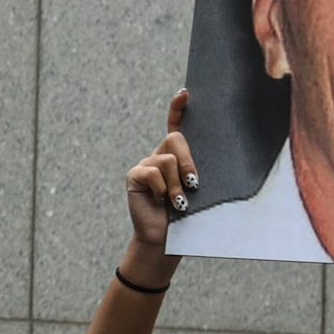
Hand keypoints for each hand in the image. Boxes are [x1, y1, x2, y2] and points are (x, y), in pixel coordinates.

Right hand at [123, 91, 199, 260]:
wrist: (165, 239)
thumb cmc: (188, 215)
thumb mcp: (197, 191)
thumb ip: (197, 173)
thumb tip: (198, 171)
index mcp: (179, 156)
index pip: (177, 125)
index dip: (179, 108)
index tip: (186, 94)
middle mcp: (161, 155)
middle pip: (176, 139)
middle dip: (188, 162)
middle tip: (195, 184)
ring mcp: (146, 164)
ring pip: (167, 160)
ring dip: (177, 185)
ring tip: (179, 203)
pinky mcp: (135, 176)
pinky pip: (151, 172)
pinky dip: (161, 189)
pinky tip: (160, 201)